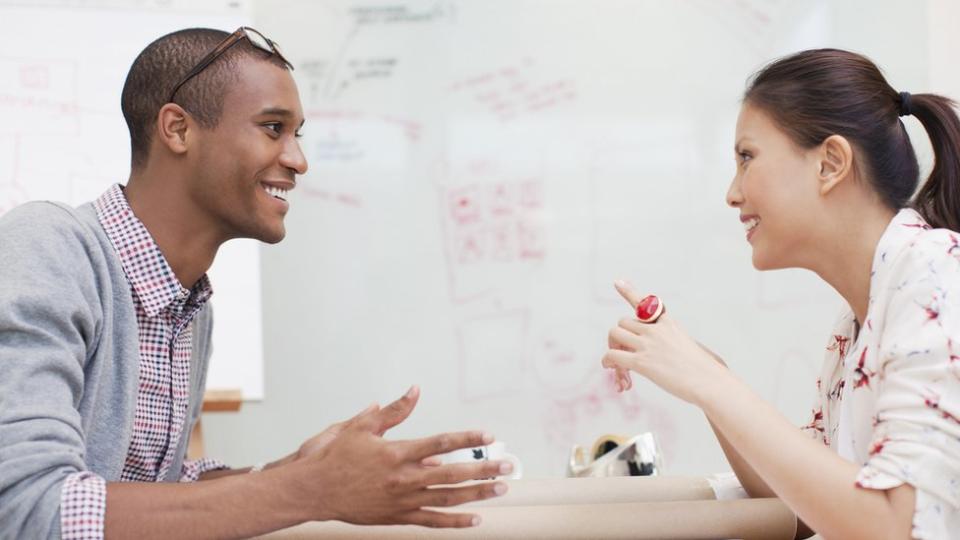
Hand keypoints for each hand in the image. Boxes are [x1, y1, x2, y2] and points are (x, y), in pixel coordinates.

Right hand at [292, 386, 509, 527]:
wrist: (313, 491)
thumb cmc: (335, 458)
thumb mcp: (362, 427)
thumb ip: (393, 411)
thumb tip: (414, 391)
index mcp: (398, 453)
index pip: (441, 443)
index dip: (468, 438)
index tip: (488, 435)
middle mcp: (404, 478)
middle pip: (453, 473)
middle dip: (484, 469)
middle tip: (508, 466)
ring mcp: (402, 500)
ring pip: (448, 498)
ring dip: (477, 493)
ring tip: (500, 489)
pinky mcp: (397, 517)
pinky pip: (432, 520)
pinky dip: (455, 521)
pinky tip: (475, 518)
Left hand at [601, 281, 729, 404]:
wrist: (710, 381)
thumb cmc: (705, 370)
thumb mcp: (692, 346)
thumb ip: (676, 345)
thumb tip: (685, 357)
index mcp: (668, 323)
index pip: (645, 302)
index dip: (629, 292)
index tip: (618, 282)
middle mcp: (656, 329)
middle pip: (623, 322)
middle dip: (620, 337)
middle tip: (624, 353)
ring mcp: (648, 344)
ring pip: (614, 334)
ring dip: (612, 347)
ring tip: (619, 364)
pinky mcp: (642, 362)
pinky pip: (613, 355)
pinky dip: (607, 361)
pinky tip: (610, 368)